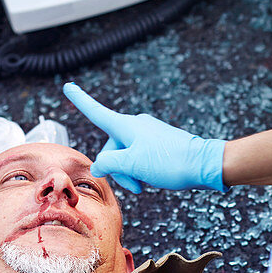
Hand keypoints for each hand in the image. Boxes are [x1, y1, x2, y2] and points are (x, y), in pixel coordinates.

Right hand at [63, 82, 226, 192]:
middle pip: (112, 147)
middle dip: (117, 169)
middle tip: (135, 186)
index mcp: (127, 126)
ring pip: (126, 155)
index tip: (68, 87)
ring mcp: (148, 134)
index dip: (80, 101)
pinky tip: (153, 179)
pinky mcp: (159, 144)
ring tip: (145, 184)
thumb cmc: (169, 162)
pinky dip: (140, 170)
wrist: (203, 164)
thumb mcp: (131, 165)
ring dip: (130, 173)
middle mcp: (136, 126)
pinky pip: (139, 157)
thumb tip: (99, 165)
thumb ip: (109, 164)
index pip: (97, 112)